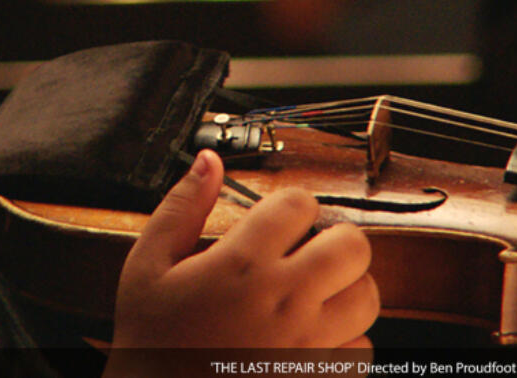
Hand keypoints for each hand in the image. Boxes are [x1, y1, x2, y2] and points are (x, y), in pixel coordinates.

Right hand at [110, 149, 378, 349]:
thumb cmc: (150, 339)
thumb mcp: (148, 265)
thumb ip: (180, 207)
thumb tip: (209, 161)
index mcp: (242, 264)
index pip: (299, 204)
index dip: (291, 204)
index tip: (279, 220)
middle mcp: (283, 300)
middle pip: (351, 245)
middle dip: (332, 239)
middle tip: (309, 250)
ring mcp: (306, 344)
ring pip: (368, 297)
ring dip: (346, 287)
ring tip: (316, 292)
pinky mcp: (317, 376)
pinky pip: (362, 351)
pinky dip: (346, 341)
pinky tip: (314, 336)